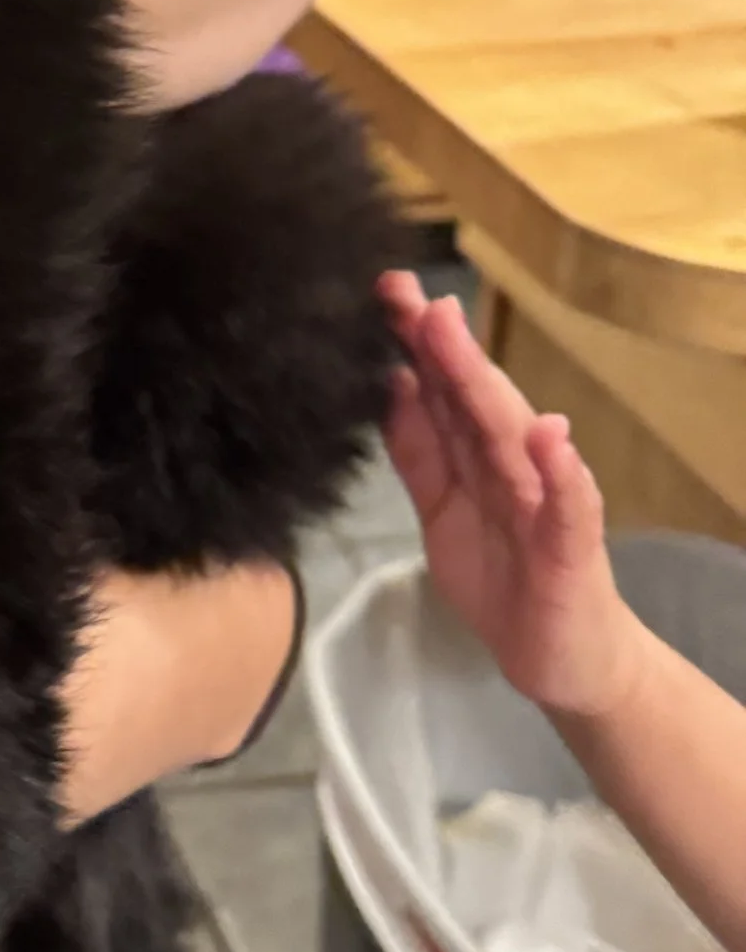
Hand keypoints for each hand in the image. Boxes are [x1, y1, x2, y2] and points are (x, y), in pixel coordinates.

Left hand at [379, 272, 642, 718]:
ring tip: (453, 337)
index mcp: (475, 456)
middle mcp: (511, 465)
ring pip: (511, 436)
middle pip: (473, 398)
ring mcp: (543, 503)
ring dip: (484, 386)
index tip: (380, 291)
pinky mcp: (570, 551)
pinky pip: (568, 508)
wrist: (563, 660)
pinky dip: (561, 472)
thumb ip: (417, 451)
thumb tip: (387, 380)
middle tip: (408, 294)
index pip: (440, 390)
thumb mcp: (441, 510)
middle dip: (441, 346)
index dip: (412, 343)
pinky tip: (551, 438)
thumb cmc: (503, 577)